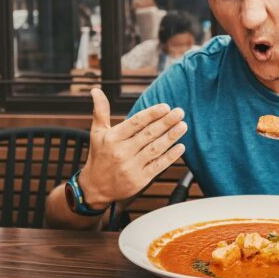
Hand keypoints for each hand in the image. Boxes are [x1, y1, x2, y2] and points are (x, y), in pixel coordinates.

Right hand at [77, 88, 186, 208]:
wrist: (95, 187)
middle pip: (148, 134)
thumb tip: (96, 90)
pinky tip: (181, 147)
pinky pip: (158, 166)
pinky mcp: (140, 180)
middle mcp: (122, 152)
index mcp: (113, 138)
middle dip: (166, 122)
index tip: (165, 106)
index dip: (151, 114)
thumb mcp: (97, 133)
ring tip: (183, 126)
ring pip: (155, 149)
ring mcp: (131, 167)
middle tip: (179, 112)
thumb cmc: (99, 155)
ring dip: (171, 137)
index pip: (135, 123)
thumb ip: (100, 111)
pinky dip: (170, 157)